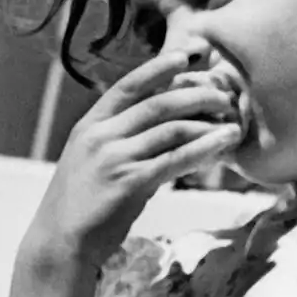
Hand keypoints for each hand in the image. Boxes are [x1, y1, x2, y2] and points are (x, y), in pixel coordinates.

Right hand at [27, 47, 243, 274]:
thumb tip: (171, 120)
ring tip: (235, 121)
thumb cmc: (87, 200)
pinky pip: (175, 160)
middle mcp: (100, 135)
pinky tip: (225, 143)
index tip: (188, 55)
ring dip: (209, 123)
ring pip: (172, 128)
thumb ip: (125, 136)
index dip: (159, 67)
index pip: (129, 85)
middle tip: (226, 96)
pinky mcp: (128, 183)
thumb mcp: (96, 158)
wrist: (61, 241)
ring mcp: (113, 158)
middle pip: (159, 103)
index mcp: (90, 124)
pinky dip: (205, 149)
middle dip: (198, 95)